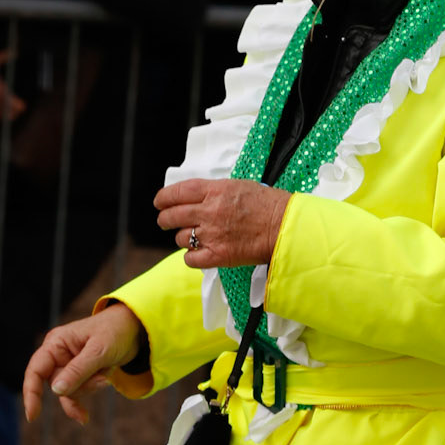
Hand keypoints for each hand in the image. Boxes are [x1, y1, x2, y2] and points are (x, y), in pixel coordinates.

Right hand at [0, 50, 24, 122]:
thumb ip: (2, 57)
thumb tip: (15, 51)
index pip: (17, 106)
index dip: (21, 105)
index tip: (22, 102)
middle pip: (12, 114)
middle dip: (15, 110)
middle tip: (15, 104)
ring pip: (3, 117)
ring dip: (6, 112)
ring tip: (6, 105)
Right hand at [23, 303, 142, 424]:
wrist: (135, 328)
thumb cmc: (115, 331)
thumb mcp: (99, 350)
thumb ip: (78, 370)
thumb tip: (55, 391)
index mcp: (56, 343)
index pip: (36, 370)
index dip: (31, 393)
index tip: (33, 416)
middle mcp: (58, 355)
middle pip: (58, 386)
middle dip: (82, 387)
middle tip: (104, 378)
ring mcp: (67, 365)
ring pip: (69, 392)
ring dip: (90, 388)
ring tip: (107, 375)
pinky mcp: (78, 375)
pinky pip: (75, 394)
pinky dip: (81, 403)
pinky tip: (85, 418)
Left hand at [155, 177, 290, 269]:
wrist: (284, 226)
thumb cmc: (267, 205)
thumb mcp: (237, 186)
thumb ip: (213, 191)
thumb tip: (194, 198)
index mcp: (214, 190)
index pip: (176, 192)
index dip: (163, 198)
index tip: (160, 203)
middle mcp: (209, 211)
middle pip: (172, 216)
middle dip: (165, 219)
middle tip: (166, 221)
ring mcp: (212, 234)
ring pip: (181, 238)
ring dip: (184, 238)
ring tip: (195, 237)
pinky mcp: (217, 255)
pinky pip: (190, 258)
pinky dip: (192, 256)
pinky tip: (200, 252)